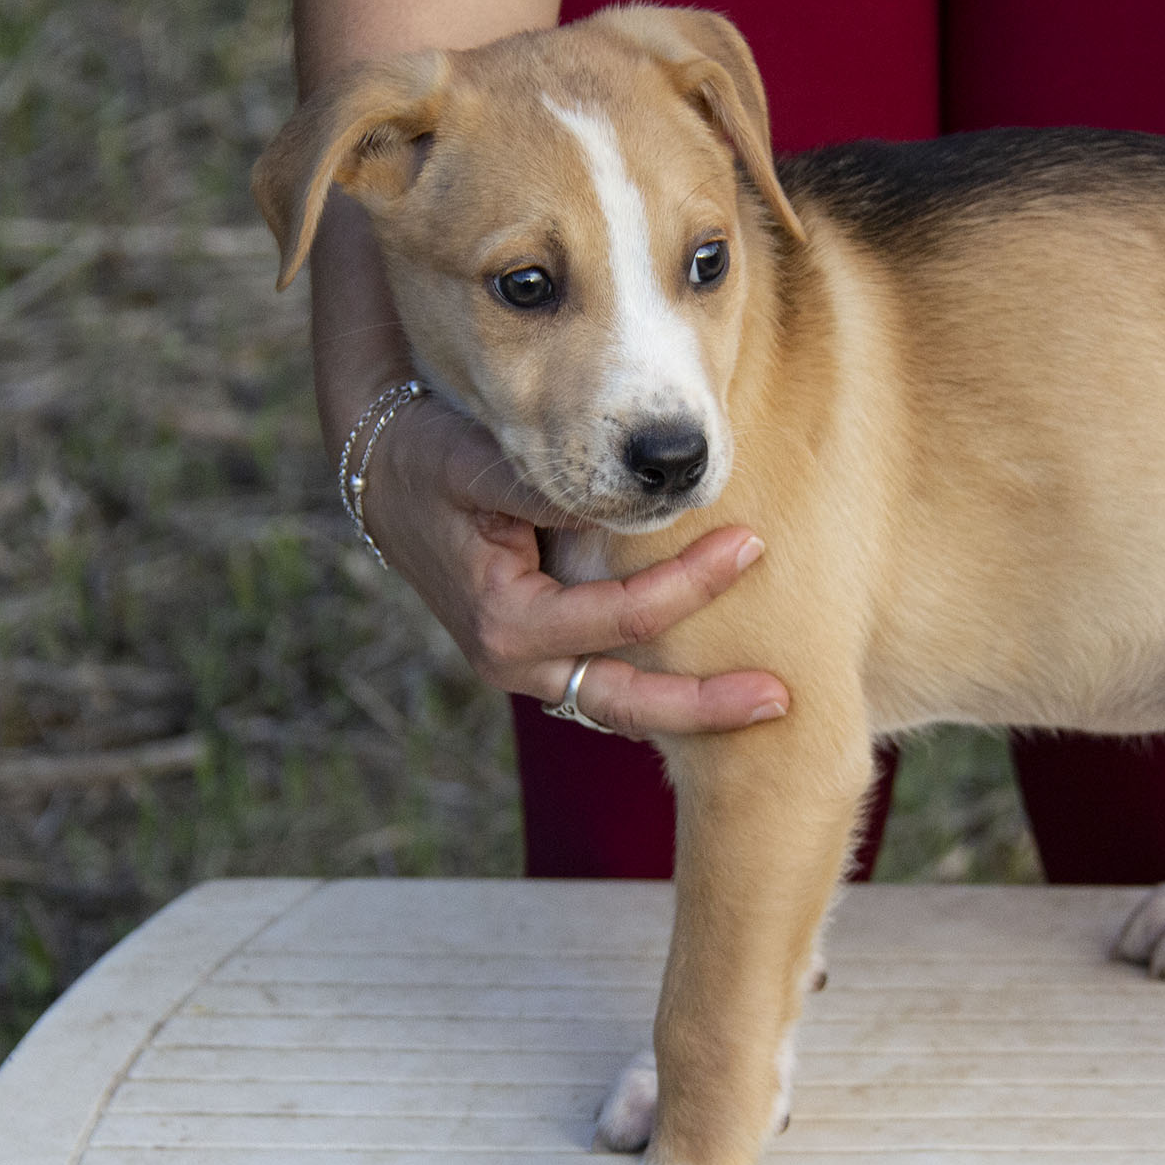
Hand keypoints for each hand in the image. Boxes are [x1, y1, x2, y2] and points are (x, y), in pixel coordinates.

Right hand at [357, 398, 789, 737]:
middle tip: (781, 698)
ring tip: (766, 699)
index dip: (690, 585)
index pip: (618, 616)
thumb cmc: (430, 458)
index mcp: (503, 621)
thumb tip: (623, 498)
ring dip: (690, 707)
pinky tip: (717, 678)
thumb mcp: (476, 461)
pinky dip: (659, 683)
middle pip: (624, 701)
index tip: (750, 545)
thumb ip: (545, 485)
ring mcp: (528, 667)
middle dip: (703, 706)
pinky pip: (607, 681)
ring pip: (619, 705)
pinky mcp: (541, 655)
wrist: (383, 475)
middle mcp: (514, 662)